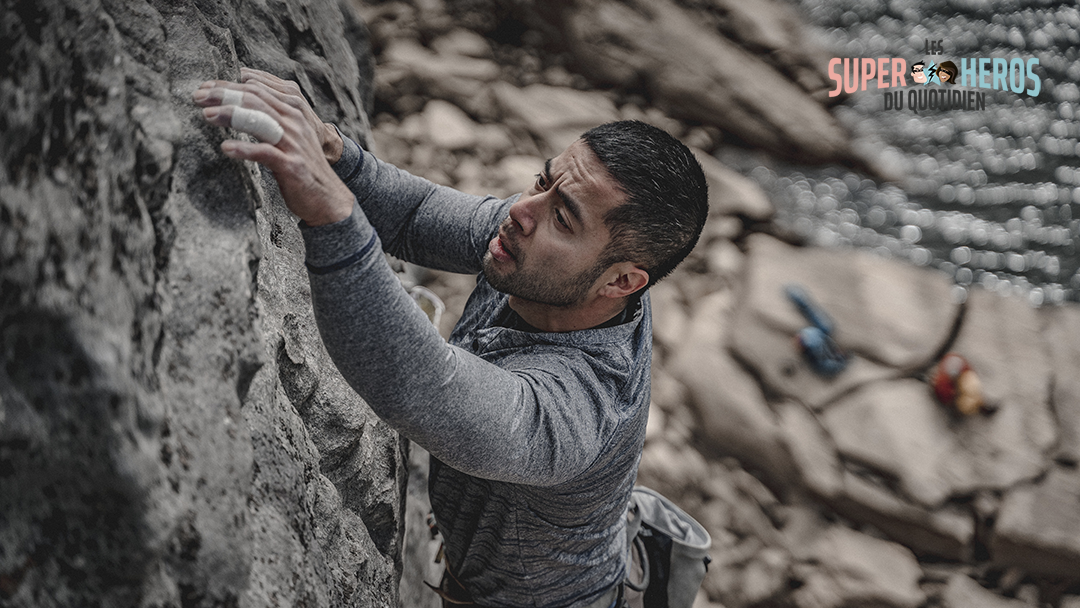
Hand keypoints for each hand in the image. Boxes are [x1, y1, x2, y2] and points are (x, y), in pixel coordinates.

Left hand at [192, 68, 351, 225]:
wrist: (327, 196)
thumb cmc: (301, 164)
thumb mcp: (288, 133)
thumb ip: (270, 114)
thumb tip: (243, 95)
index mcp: (292, 110)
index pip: (257, 89)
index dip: (229, 85)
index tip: (205, 87)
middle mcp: (294, 121)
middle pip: (255, 99)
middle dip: (224, 94)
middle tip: (198, 96)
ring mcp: (293, 143)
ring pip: (259, 120)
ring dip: (231, 115)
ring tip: (207, 115)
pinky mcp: (291, 165)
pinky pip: (265, 153)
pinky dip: (244, 149)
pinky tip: (226, 148)